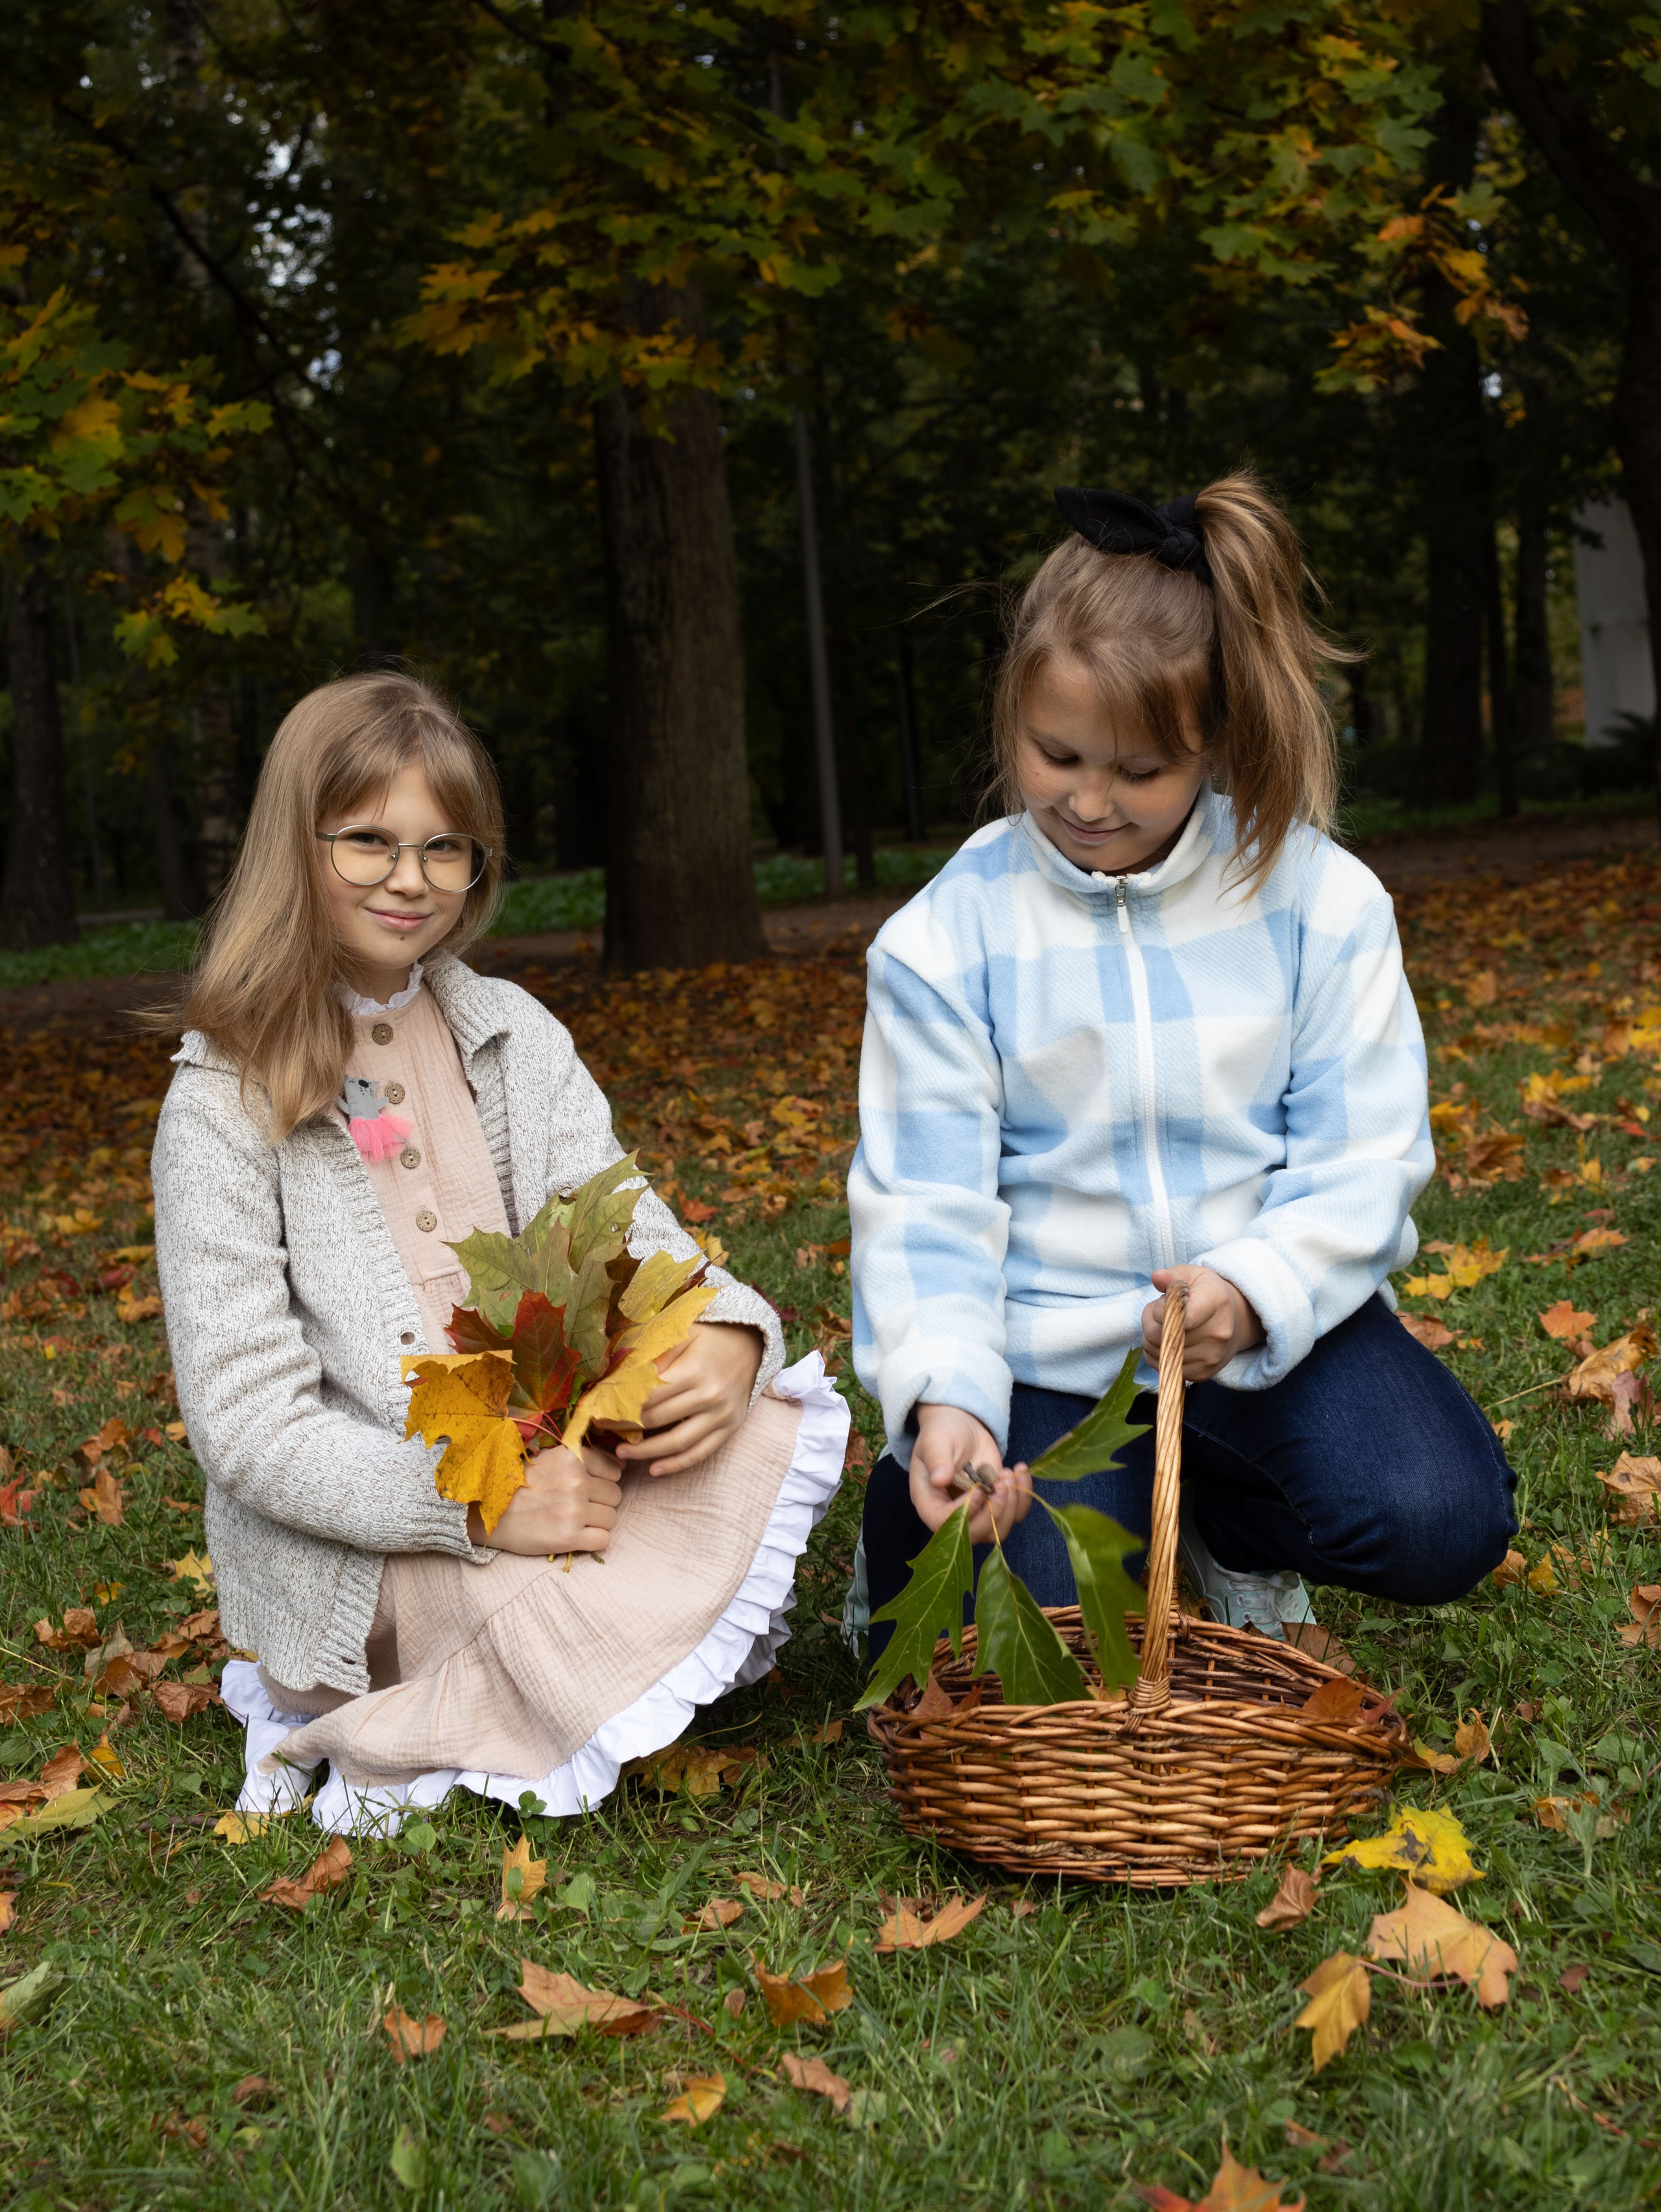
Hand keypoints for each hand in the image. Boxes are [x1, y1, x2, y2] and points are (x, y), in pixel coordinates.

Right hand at [472, 1440, 621, 1554]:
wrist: (488, 1512)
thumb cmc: (521, 1484)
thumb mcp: (550, 1458)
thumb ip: (584, 1458)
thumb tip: (623, 1465)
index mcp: (573, 1457)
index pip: (614, 1471)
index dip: (601, 1482)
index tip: (582, 1488)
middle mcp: (576, 1481)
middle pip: (615, 1496)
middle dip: (600, 1502)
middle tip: (575, 1506)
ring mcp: (573, 1509)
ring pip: (611, 1518)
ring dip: (596, 1522)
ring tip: (572, 1520)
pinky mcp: (568, 1537)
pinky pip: (604, 1540)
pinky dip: (593, 1541)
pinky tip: (574, 1536)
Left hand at [616, 1320, 762, 1477]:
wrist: (751, 1347)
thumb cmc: (709, 1339)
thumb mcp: (683, 1333)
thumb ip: (655, 1352)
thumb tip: (619, 1373)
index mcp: (694, 1371)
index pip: (648, 1396)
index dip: (620, 1406)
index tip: (598, 1412)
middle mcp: (709, 1396)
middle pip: (658, 1419)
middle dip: (625, 1427)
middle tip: (602, 1431)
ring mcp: (721, 1415)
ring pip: (677, 1442)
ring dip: (646, 1452)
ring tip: (621, 1454)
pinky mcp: (729, 1429)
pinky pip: (700, 1452)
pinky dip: (676, 1464)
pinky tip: (655, 1470)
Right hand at [911, 1403, 1031, 1543]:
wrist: (961, 1428)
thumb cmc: (942, 1433)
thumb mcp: (936, 1441)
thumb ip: (937, 1459)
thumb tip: (938, 1479)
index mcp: (929, 1502)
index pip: (942, 1522)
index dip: (964, 1512)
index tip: (980, 1489)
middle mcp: (952, 1514)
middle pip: (974, 1534)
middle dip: (993, 1513)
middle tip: (1003, 1485)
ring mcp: (976, 1512)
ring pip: (997, 1530)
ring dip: (1011, 1506)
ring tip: (1010, 1474)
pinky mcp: (995, 1505)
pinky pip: (1014, 1515)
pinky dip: (1023, 1497)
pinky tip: (1020, 1472)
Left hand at [1140, 1265, 1262, 1383]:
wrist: (1235, 1321)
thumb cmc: (1208, 1294)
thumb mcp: (1193, 1275)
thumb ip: (1174, 1275)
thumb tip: (1157, 1277)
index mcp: (1217, 1303)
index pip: (1181, 1317)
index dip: (1160, 1311)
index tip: (1160, 1303)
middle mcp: (1218, 1333)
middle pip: (1164, 1336)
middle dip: (1150, 1322)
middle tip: (1159, 1313)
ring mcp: (1211, 1357)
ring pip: (1160, 1353)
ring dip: (1152, 1339)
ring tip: (1165, 1326)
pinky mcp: (1202, 1374)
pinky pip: (1163, 1367)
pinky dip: (1157, 1354)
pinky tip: (1168, 1341)